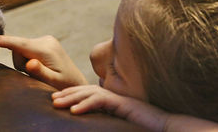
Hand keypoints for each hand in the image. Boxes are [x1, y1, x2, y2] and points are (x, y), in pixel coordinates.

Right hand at [0, 35, 87, 89]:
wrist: (75, 81)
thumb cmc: (64, 85)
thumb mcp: (53, 82)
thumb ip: (41, 72)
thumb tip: (30, 62)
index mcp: (47, 50)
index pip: (21, 44)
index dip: (6, 42)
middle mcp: (46, 40)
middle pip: (18, 48)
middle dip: (20, 63)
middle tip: (33, 75)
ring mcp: (45, 39)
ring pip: (21, 49)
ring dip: (24, 62)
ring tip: (39, 72)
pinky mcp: (43, 41)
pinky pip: (26, 48)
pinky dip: (28, 58)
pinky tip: (39, 66)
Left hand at [52, 85, 166, 131]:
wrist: (165, 128)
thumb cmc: (142, 127)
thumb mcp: (118, 124)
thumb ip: (105, 120)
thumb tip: (91, 125)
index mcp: (111, 101)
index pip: (88, 94)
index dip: (72, 95)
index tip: (57, 98)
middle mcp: (113, 97)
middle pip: (86, 90)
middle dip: (67, 93)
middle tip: (51, 98)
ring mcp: (118, 99)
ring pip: (90, 93)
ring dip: (72, 98)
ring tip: (56, 103)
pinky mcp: (123, 104)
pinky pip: (101, 101)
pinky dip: (86, 105)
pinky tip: (74, 111)